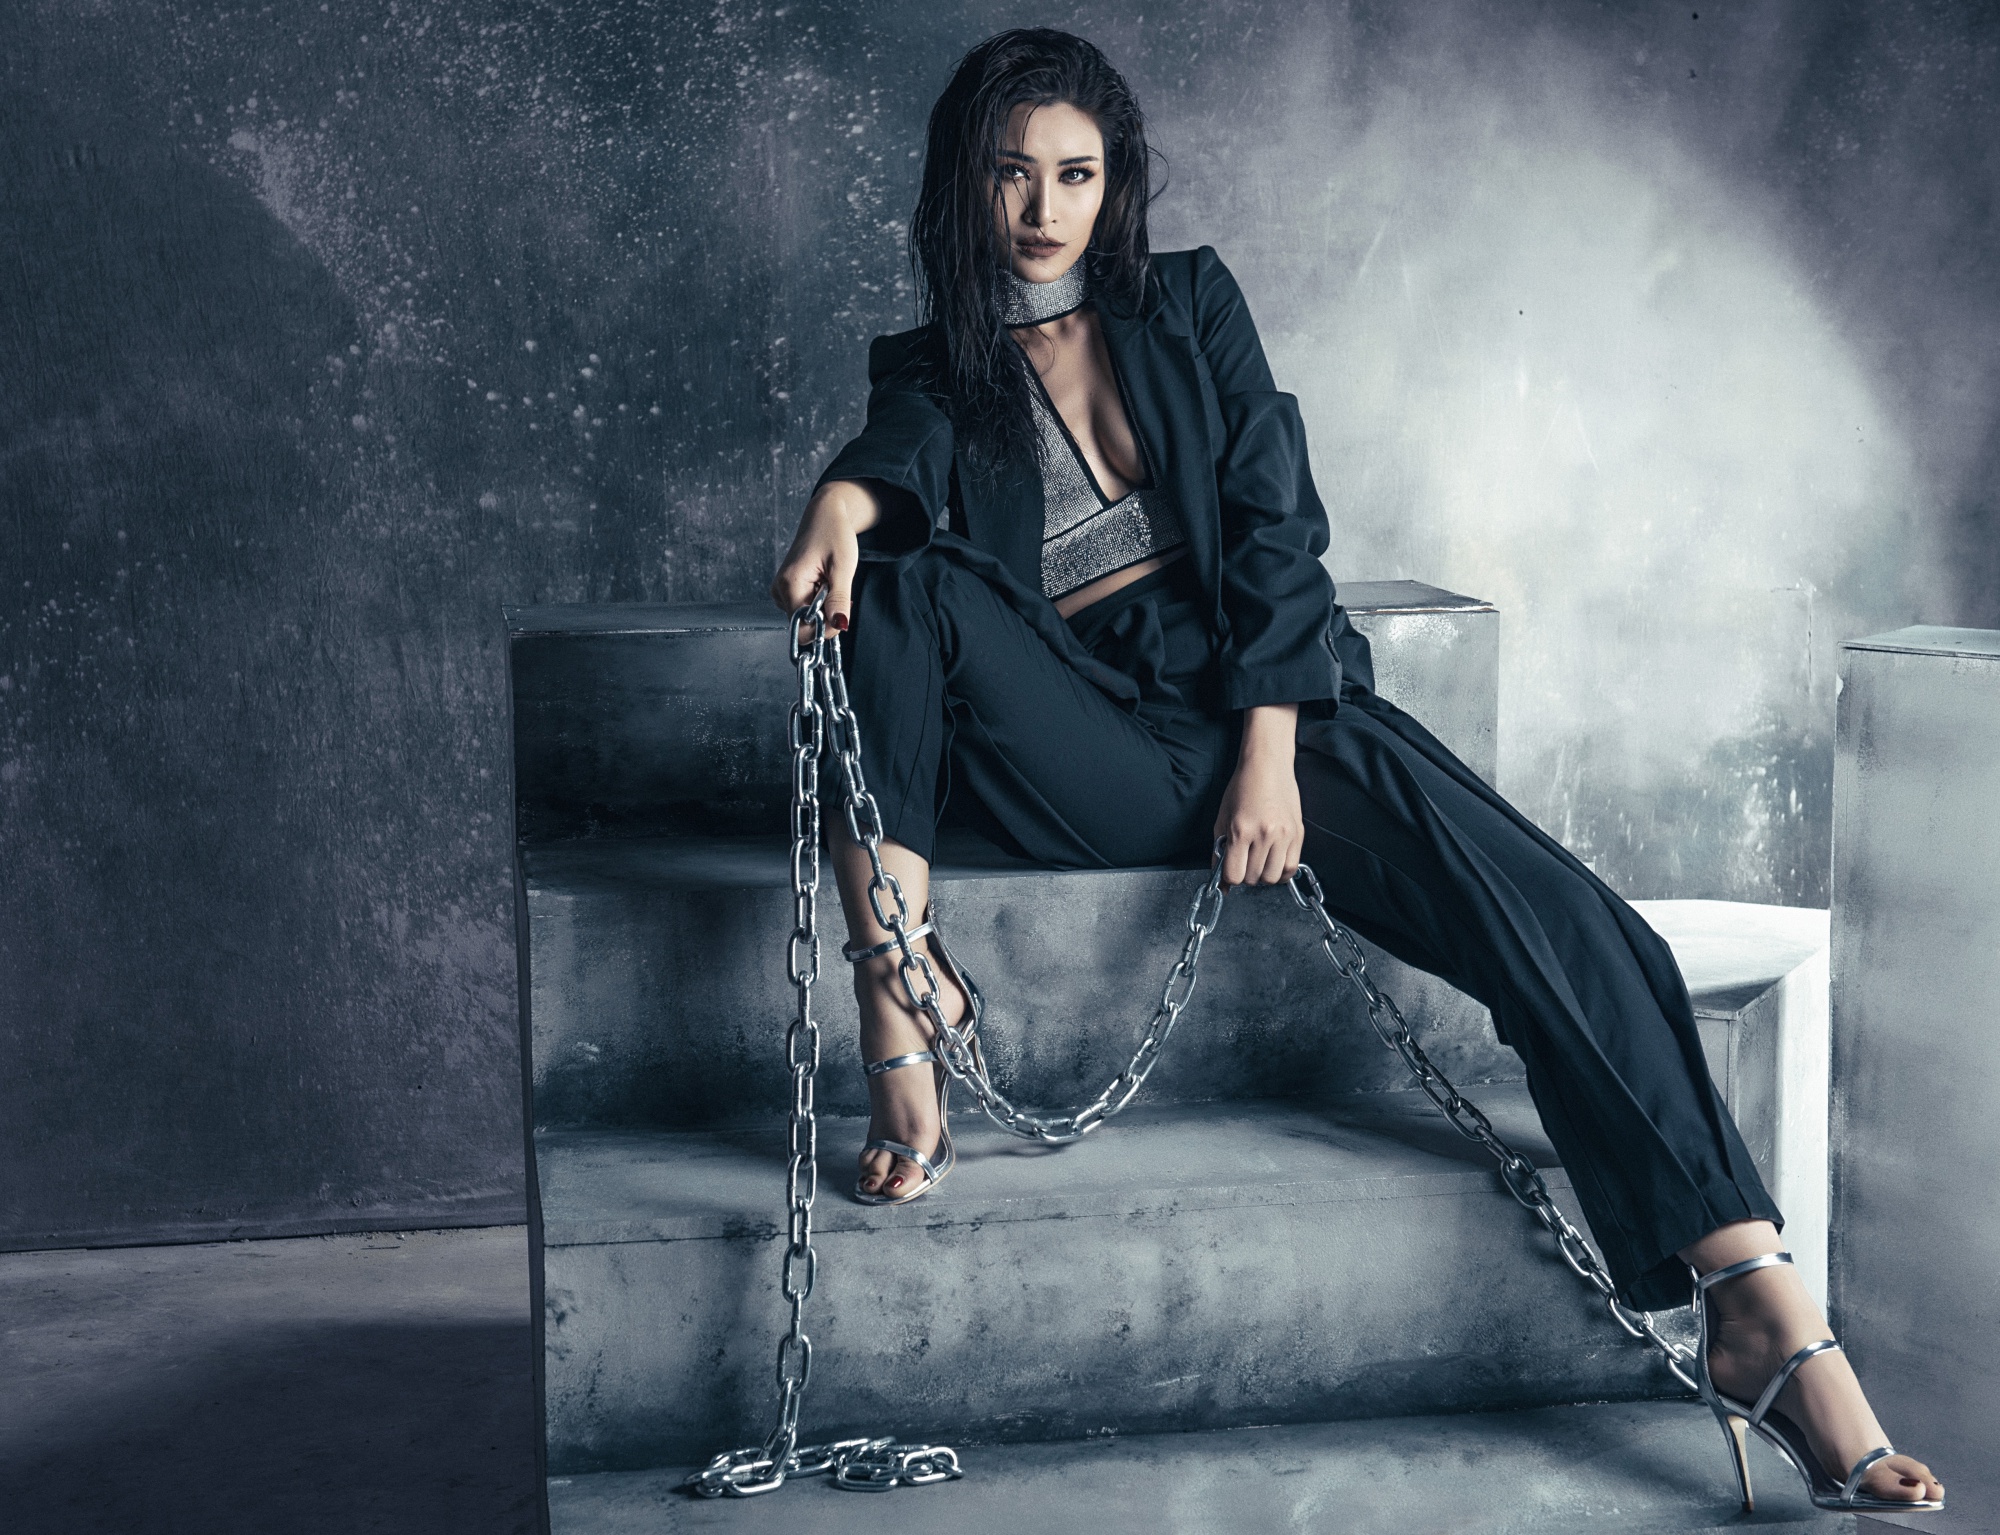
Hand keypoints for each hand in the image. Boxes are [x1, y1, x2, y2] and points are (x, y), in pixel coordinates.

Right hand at [770, 480, 879, 629]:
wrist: (824, 515)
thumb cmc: (833, 534)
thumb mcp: (842, 567)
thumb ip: (838, 600)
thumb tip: (840, 626)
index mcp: (790, 584)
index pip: (802, 628)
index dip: (824, 628)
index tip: (841, 611)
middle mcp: (780, 590)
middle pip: (803, 626)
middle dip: (825, 617)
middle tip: (838, 591)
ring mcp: (781, 591)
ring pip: (804, 619)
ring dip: (823, 610)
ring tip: (830, 583)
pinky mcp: (786, 590)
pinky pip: (803, 609)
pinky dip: (818, 603)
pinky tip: (823, 584)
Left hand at [1214, 704, 1302, 887]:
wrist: (1268, 766)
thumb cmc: (1243, 788)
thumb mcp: (1222, 819)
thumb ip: (1219, 852)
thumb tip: (1221, 882)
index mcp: (1241, 830)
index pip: (1234, 875)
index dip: (1229, 877)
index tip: (1230, 870)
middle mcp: (1264, 835)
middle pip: (1253, 878)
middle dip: (1245, 875)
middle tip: (1244, 861)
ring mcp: (1284, 835)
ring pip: (1273, 878)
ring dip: (1263, 875)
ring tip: (1259, 862)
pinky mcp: (1298, 834)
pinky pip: (1291, 868)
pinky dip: (1281, 872)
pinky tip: (1274, 862)